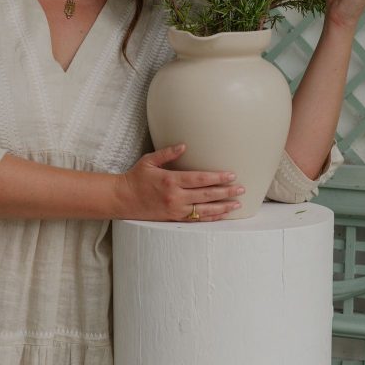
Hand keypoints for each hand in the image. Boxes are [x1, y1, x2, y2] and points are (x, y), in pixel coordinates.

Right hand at [115, 144, 243, 221]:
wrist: (122, 199)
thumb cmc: (136, 177)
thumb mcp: (149, 160)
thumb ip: (168, 153)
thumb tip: (184, 145)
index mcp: (171, 180)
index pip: (200, 179)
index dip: (217, 178)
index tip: (231, 175)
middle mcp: (175, 196)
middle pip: (206, 195)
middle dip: (226, 192)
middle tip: (241, 189)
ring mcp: (175, 209)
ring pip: (204, 210)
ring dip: (222, 207)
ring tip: (237, 204)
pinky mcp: (174, 218)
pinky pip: (196, 219)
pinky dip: (210, 217)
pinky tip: (221, 215)